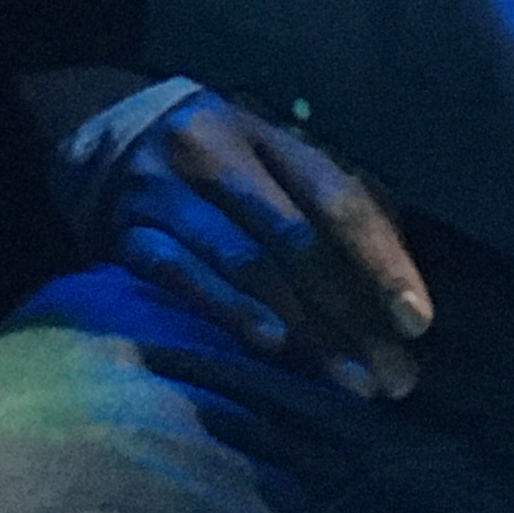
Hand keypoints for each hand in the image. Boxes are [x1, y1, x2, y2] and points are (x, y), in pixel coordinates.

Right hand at [104, 91, 431, 398]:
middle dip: (351, 314)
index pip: (337, 198)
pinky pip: (184, 278)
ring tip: (351, 381)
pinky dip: (230, 311)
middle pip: (297, 241)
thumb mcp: (268, 153)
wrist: (96, 131)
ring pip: (248, 266)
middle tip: (394, 375)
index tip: (417, 320)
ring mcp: (167, 195)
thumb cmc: (211, 156)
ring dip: (306, 331)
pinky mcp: (126, 235)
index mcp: (265, 134)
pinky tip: (271, 346)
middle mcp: (216, 155)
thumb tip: (394, 266)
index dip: (381, 260)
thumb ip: (326, 198)